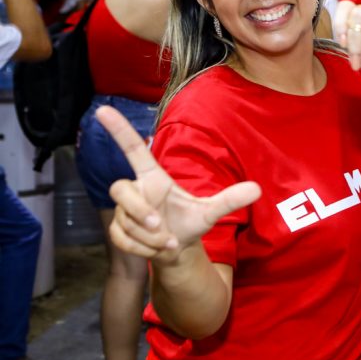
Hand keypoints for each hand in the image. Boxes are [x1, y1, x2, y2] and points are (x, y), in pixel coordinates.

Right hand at [96, 106, 260, 265]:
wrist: (179, 247)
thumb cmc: (191, 223)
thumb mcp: (211, 211)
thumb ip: (230, 199)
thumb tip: (258, 189)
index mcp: (154, 178)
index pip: (133, 150)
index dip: (119, 130)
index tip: (103, 109)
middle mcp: (137, 189)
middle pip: (119, 189)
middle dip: (139, 212)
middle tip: (160, 227)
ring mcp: (124, 210)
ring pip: (124, 220)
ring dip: (149, 238)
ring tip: (168, 241)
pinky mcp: (118, 230)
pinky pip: (120, 238)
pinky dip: (141, 249)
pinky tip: (157, 250)